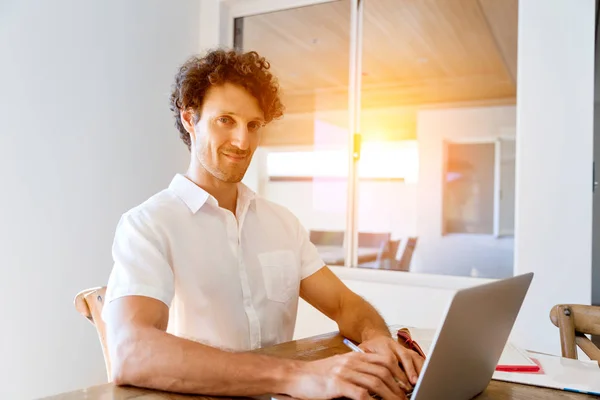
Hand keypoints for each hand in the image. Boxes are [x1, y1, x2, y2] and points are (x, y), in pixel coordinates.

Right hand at [284, 352, 408, 399]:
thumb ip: (357, 369)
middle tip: (405, 397)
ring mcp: (345, 372)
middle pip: (383, 372)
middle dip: (397, 386)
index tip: (406, 384)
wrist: (296, 375)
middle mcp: (352, 362)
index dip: (398, 372)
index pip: (383, 361)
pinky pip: (361, 393)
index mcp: (354, 356)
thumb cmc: (317, 375)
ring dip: (390, 395)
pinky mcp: (337, 384)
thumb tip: (376, 380)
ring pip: (375, 383)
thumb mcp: (340, 366)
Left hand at [359, 334, 424, 386]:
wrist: (375, 337)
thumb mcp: (361, 352)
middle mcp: (394, 345)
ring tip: (418, 381)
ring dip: (417, 369)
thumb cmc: (368, 348)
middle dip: (409, 371)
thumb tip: (366, 375)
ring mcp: (403, 348)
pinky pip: (418, 358)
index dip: (395, 371)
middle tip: (411, 384)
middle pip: (405, 356)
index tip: (397, 382)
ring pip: (413, 356)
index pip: (390, 358)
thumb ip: (364, 361)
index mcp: (381, 345)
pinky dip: (421, 367)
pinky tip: (423, 375)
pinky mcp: (409, 352)